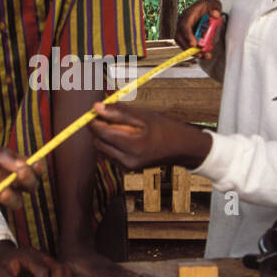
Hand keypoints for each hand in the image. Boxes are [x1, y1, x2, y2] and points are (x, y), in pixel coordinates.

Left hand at [0, 142, 42, 213]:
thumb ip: (2, 157)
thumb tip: (23, 164)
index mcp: (7, 162)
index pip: (30, 166)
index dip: (37, 166)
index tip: (36, 165)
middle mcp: (5, 178)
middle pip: (29, 185)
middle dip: (29, 182)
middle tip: (20, 175)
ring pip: (18, 201)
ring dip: (13, 196)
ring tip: (1, 190)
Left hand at [87, 102, 211, 169]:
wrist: (182, 148)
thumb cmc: (165, 128)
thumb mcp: (144, 116)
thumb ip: (118, 112)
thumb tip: (96, 107)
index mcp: (133, 146)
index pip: (101, 133)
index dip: (93, 120)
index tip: (94, 109)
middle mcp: (128, 160)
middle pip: (98, 142)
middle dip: (99, 128)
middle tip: (108, 114)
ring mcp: (127, 167)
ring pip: (102, 149)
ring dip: (105, 136)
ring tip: (121, 125)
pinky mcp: (127, 169)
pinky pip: (110, 154)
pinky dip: (111, 143)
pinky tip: (125, 135)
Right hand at [174, 0, 222, 56]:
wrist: (206, 10)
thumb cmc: (209, 7)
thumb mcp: (214, 4)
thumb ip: (215, 7)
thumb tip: (215, 14)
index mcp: (188, 15)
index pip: (184, 26)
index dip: (187, 36)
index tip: (194, 44)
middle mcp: (183, 24)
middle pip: (180, 38)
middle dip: (188, 48)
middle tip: (200, 54)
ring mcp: (184, 32)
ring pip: (183, 44)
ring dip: (193, 52)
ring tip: (205, 56)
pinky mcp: (188, 38)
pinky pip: (189, 47)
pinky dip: (197, 52)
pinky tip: (206, 55)